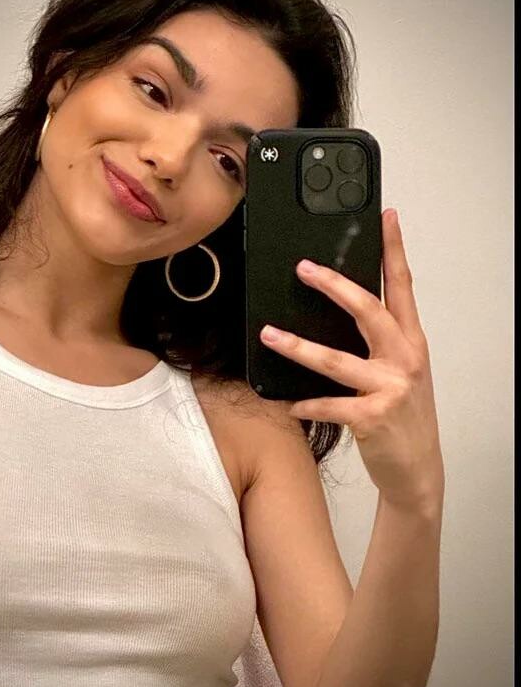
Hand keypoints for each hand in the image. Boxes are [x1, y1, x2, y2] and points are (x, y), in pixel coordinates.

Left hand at [259, 209, 443, 511]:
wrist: (418, 468)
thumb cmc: (404, 416)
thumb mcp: (400, 372)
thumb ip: (377, 343)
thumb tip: (339, 311)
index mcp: (410, 342)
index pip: (402, 287)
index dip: (394, 250)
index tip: (386, 218)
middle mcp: (404, 359)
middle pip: (369, 311)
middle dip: (335, 286)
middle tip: (304, 268)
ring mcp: (390, 388)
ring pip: (337, 360)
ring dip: (298, 347)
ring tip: (269, 334)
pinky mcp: (373, 418)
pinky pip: (330, 405)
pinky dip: (306, 403)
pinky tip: (288, 403)